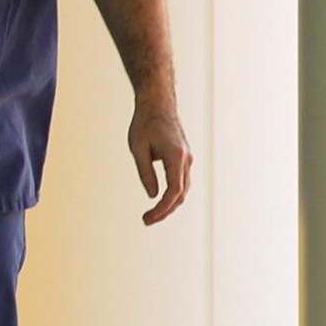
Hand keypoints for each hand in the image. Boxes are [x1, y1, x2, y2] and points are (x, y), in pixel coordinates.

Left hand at [130, 98, 193, 225]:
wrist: (158, 104)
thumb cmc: (145, 123)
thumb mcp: (138, 149)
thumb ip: (145, 173)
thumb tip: (152, 195)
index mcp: (175, 156)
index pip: (173, 191)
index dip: (161, 208)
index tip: (147, 218)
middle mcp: (186, 159)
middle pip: (181, 194)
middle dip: (165, 210)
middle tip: (146, 220)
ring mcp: (187, 158)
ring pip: (183, 189)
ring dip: (170, 204)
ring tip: (151, 215)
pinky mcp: (184, 158)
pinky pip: (181, 181)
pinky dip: (173, 194)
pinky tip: (161, 202)